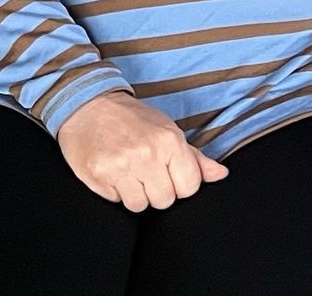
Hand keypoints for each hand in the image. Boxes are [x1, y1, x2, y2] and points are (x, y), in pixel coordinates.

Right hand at [57, 91, 227, 211]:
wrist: (89, 105)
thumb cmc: (133, 118)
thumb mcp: (167, 129)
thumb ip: (194, 157)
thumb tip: (221, 175)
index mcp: (169, 141)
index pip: (190, 187)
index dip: (181, 183)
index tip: (170, 172)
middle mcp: (147, 154)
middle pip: (165, 200)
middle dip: (158, 190)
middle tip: (147, 171)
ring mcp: (122, 166)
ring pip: (140, 206)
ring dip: (136, 194)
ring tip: (130, 171)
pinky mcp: (99, 176)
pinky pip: (117, 202)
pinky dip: (117, 192)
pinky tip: (114, 172)